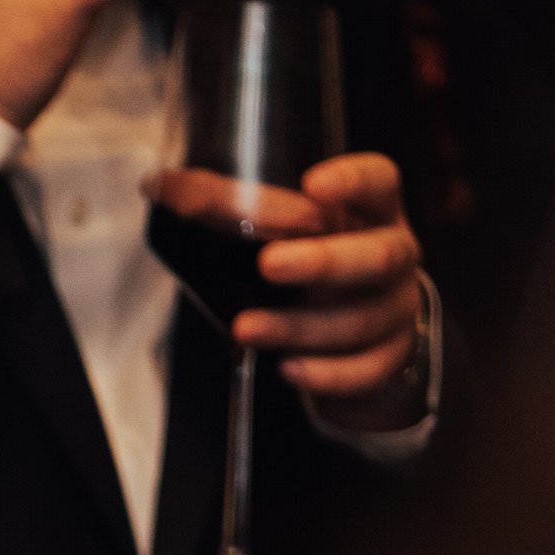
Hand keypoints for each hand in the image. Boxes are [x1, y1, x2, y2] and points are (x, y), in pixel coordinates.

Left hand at [236, 150, 427, 427]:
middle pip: (377, 254)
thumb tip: (157, 185)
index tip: (312, 184)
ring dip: (298, 325)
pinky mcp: (390, 358)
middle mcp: (394, 253)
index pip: (379, 180)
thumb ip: (227, 206)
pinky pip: (364, 370)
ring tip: (246, 328)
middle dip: (322, 260)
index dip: (352, 180)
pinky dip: (325, 374)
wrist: (356, 329)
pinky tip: (288, 369)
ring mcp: (396, 308)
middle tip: (268, 264)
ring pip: (359, 319)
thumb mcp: (281, 231)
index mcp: (372, 209)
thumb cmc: (313, 263)